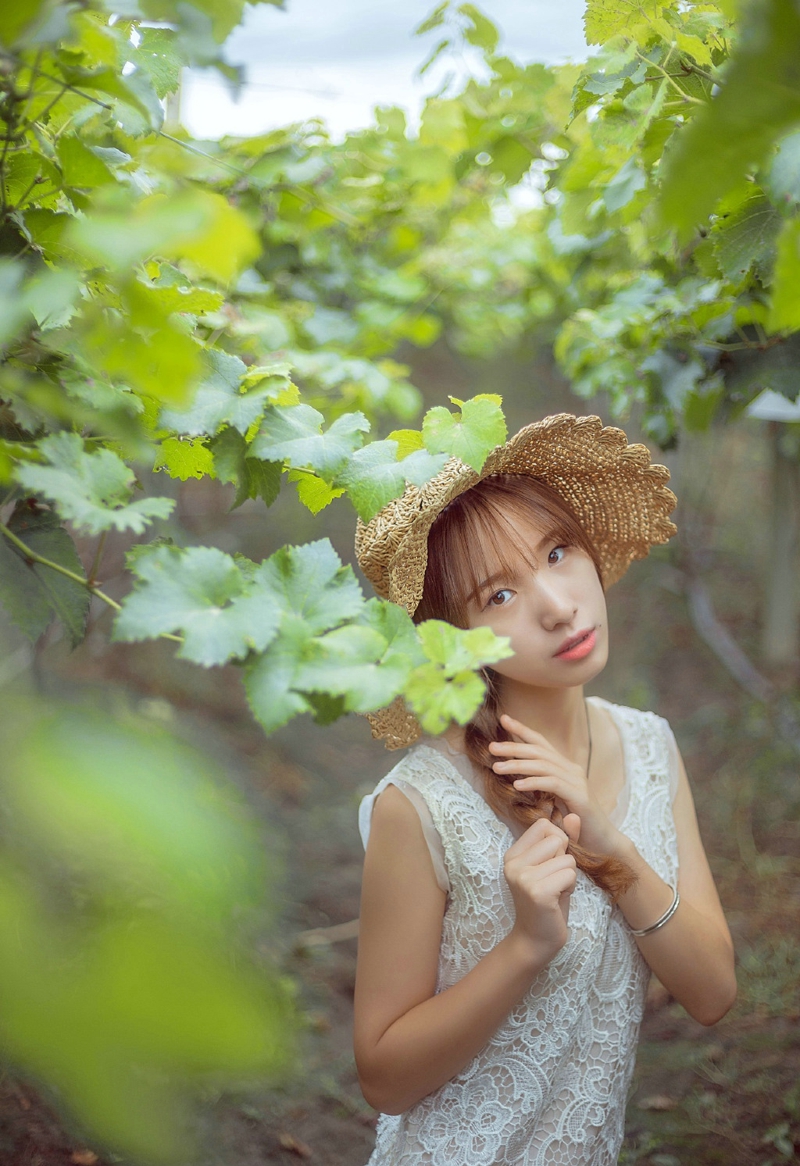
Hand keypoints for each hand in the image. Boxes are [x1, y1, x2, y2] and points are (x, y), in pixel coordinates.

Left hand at [489, 713, 622, 858]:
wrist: (603, 841)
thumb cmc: (576, 823)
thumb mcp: (555, 800)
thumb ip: (541, 785)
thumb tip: (517, 776)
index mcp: (565, 767)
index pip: (541, 743)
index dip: (523, 730)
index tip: (504, 718)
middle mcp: (571, 769)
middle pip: (539, 751)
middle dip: (513, 746)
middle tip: (491, 747)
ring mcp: (577, 781)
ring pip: (543, 765)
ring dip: (518, 765)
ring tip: (497, 767)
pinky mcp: (579, 796)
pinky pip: (553, 783)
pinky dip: (533, 782)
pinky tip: (517, 785)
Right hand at [503, 816, 578, 960]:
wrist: (535, 940)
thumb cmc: (547, 902)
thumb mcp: (553, 867)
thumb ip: (564, 840)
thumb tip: (574, 814)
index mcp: (513, 854)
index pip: (544, 825)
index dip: (557, 843)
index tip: (549, 866)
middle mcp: (513, 863)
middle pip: (557, 839)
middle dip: (565, 860)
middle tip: (553, 881)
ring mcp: (523, 877)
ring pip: (567, 859)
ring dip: (569, 876)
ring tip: (555, 891)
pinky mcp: (537, 891)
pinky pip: (569, 874)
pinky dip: (570, 887)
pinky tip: (558, 900)